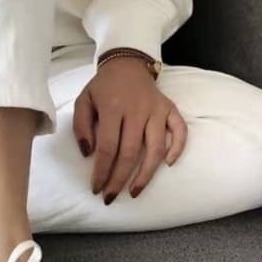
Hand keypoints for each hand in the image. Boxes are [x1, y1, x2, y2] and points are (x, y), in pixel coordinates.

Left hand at [73, 57, 187, 203]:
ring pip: (156, 148)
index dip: (102, 171)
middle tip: (111, 197)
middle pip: (130, 153)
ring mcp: (156, 110)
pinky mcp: (170, 109)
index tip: (96, 188)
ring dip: (146, 174)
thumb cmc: (103, 87)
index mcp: (113, 108)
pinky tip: (168, 165)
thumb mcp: (83, 101)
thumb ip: (81, 126)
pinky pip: (180, 130)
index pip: (107, 147)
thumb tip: (88, 153)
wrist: (127, 63)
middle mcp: (137, 110)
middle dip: (120, 179)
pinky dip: (178, 148)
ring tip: (134, 191)